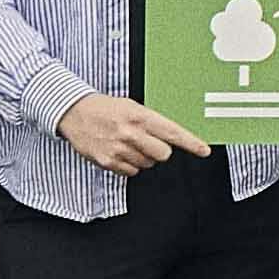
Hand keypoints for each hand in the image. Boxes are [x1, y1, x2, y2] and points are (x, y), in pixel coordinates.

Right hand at [55, 92, 209, 175]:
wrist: (74, 113)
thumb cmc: (106, 108)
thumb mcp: (132, 106)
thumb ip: (151, 121)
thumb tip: (173, 136)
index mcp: (139, 116)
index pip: (172, 132)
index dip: (191, 143)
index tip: (204, 150)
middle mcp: (130, 133)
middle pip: (163, 154)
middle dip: (160, 151)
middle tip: (147, 141)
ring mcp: (119, 149)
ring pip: (147, 164)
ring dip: (142, 157)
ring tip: (128, 143)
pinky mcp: (108, 161)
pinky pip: (131, 172)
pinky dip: (129, 165)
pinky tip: (119, 151)